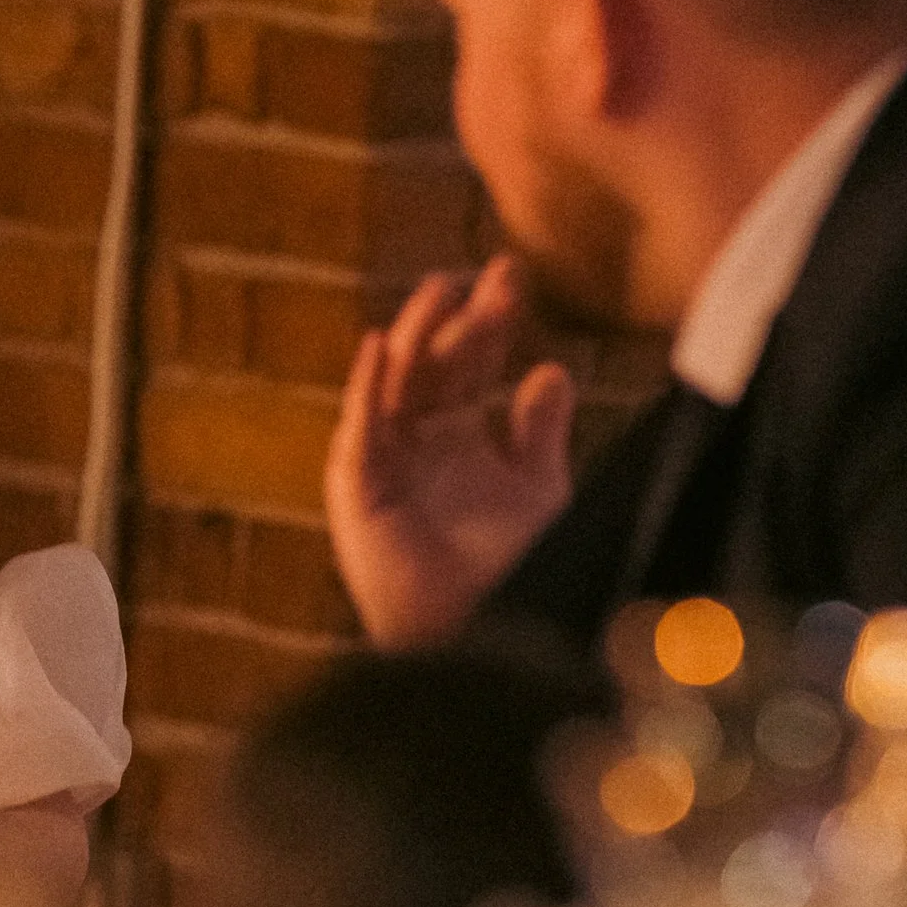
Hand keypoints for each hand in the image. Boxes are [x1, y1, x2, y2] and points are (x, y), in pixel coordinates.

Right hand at [325, 254, 576, 644]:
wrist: (480, 630)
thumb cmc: (509, 570)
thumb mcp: (538, 487)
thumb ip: (540, 430)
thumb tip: (550, 368)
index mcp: (456, 436)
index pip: (467, 364)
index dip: (489, 322)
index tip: (515, 276)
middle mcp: (415, 441)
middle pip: (433, 364)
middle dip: (462, 318)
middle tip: (496, 276)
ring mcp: (383, 461)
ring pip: (395, 384)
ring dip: (414, 335)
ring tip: (441, 292)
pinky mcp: (357, 489)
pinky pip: (359, 430)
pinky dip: (365, 388)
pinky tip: (378, 349)